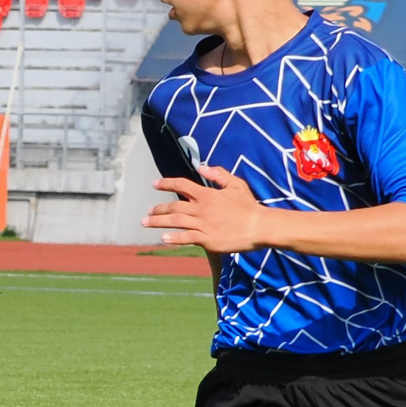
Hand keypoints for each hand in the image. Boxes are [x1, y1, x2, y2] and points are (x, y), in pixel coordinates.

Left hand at [144, 164, 272, 254]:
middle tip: (148, 212)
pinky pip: (186, 238)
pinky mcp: (207, 240)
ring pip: (175, 222)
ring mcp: (203, 225)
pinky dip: (173, 238)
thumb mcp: (236, 184)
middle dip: (158, 209)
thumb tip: (202, 167)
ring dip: (158, 221)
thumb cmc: (248, 206)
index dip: (166, 184)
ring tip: (146, 222)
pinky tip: (163, 238)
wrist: (259, 226)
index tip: (155, 184)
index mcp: (207, 195)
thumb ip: (218, 174)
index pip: (182, 186)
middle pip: (173, 207)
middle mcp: (202, 209)